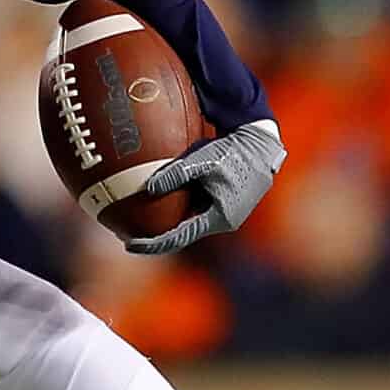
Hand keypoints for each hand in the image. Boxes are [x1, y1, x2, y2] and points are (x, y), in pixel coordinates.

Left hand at [123, 119, 284, 256]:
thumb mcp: (202, 161)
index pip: (178, 238)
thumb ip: (175, 175)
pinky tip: (161, 196)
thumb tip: (148, 188)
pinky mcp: (225, 201)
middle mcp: (222, 220)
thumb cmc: (234, 151)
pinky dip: (178, 205)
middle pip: (183, 233)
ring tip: (138, 218)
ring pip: (190, 220)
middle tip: (127, 234)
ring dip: (168, 220)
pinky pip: (196, 208)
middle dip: (156, 236)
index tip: (128, 244)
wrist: (262, 144)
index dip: (152, 245)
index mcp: (218, 218)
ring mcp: (225, 212)